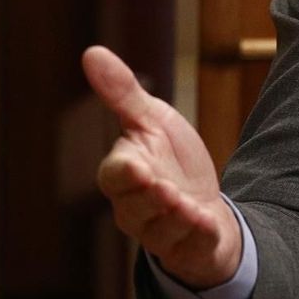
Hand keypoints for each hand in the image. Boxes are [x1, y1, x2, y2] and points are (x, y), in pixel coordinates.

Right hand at [82, 45, 241, 289]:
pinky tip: (206, 223)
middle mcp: (136, 207)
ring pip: (160, 228)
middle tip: (164, 188)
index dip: (126, 173)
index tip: (137, 166)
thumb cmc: (169, 161)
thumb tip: (91, 52)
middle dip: (149, 197)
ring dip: (175, 217)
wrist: (202, 203)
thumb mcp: (152, 122)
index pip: (116, 175)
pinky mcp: (188, 246)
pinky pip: (189, 245)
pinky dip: (197, 235)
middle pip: (136, 205)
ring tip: (188, 206)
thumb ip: (123, 94)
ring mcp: (161, 230)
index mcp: (125, 174)